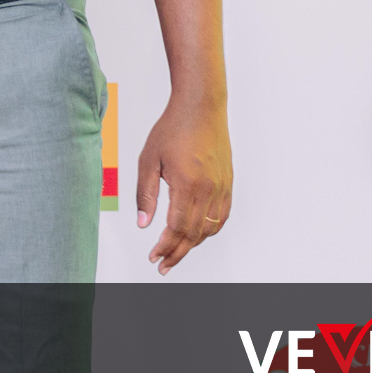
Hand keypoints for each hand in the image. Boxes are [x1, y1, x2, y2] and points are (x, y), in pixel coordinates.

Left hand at [136, 95, 231, 273]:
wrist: (201, 107)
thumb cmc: (173, 128)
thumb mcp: (148, 159)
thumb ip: (145, 193)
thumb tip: (143, 223)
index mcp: (187, 184)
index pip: (177, 228)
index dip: (165, 247)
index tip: (154, 258)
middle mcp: (209, 189)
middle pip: (194, 234)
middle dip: (177, 252)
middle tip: (163, 265)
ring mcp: (222, 187)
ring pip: (210, 228)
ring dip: (193, 244)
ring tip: (176, 252)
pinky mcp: (228, 183)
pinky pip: (221, 216)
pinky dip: (209, 230)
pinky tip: (197, 234)